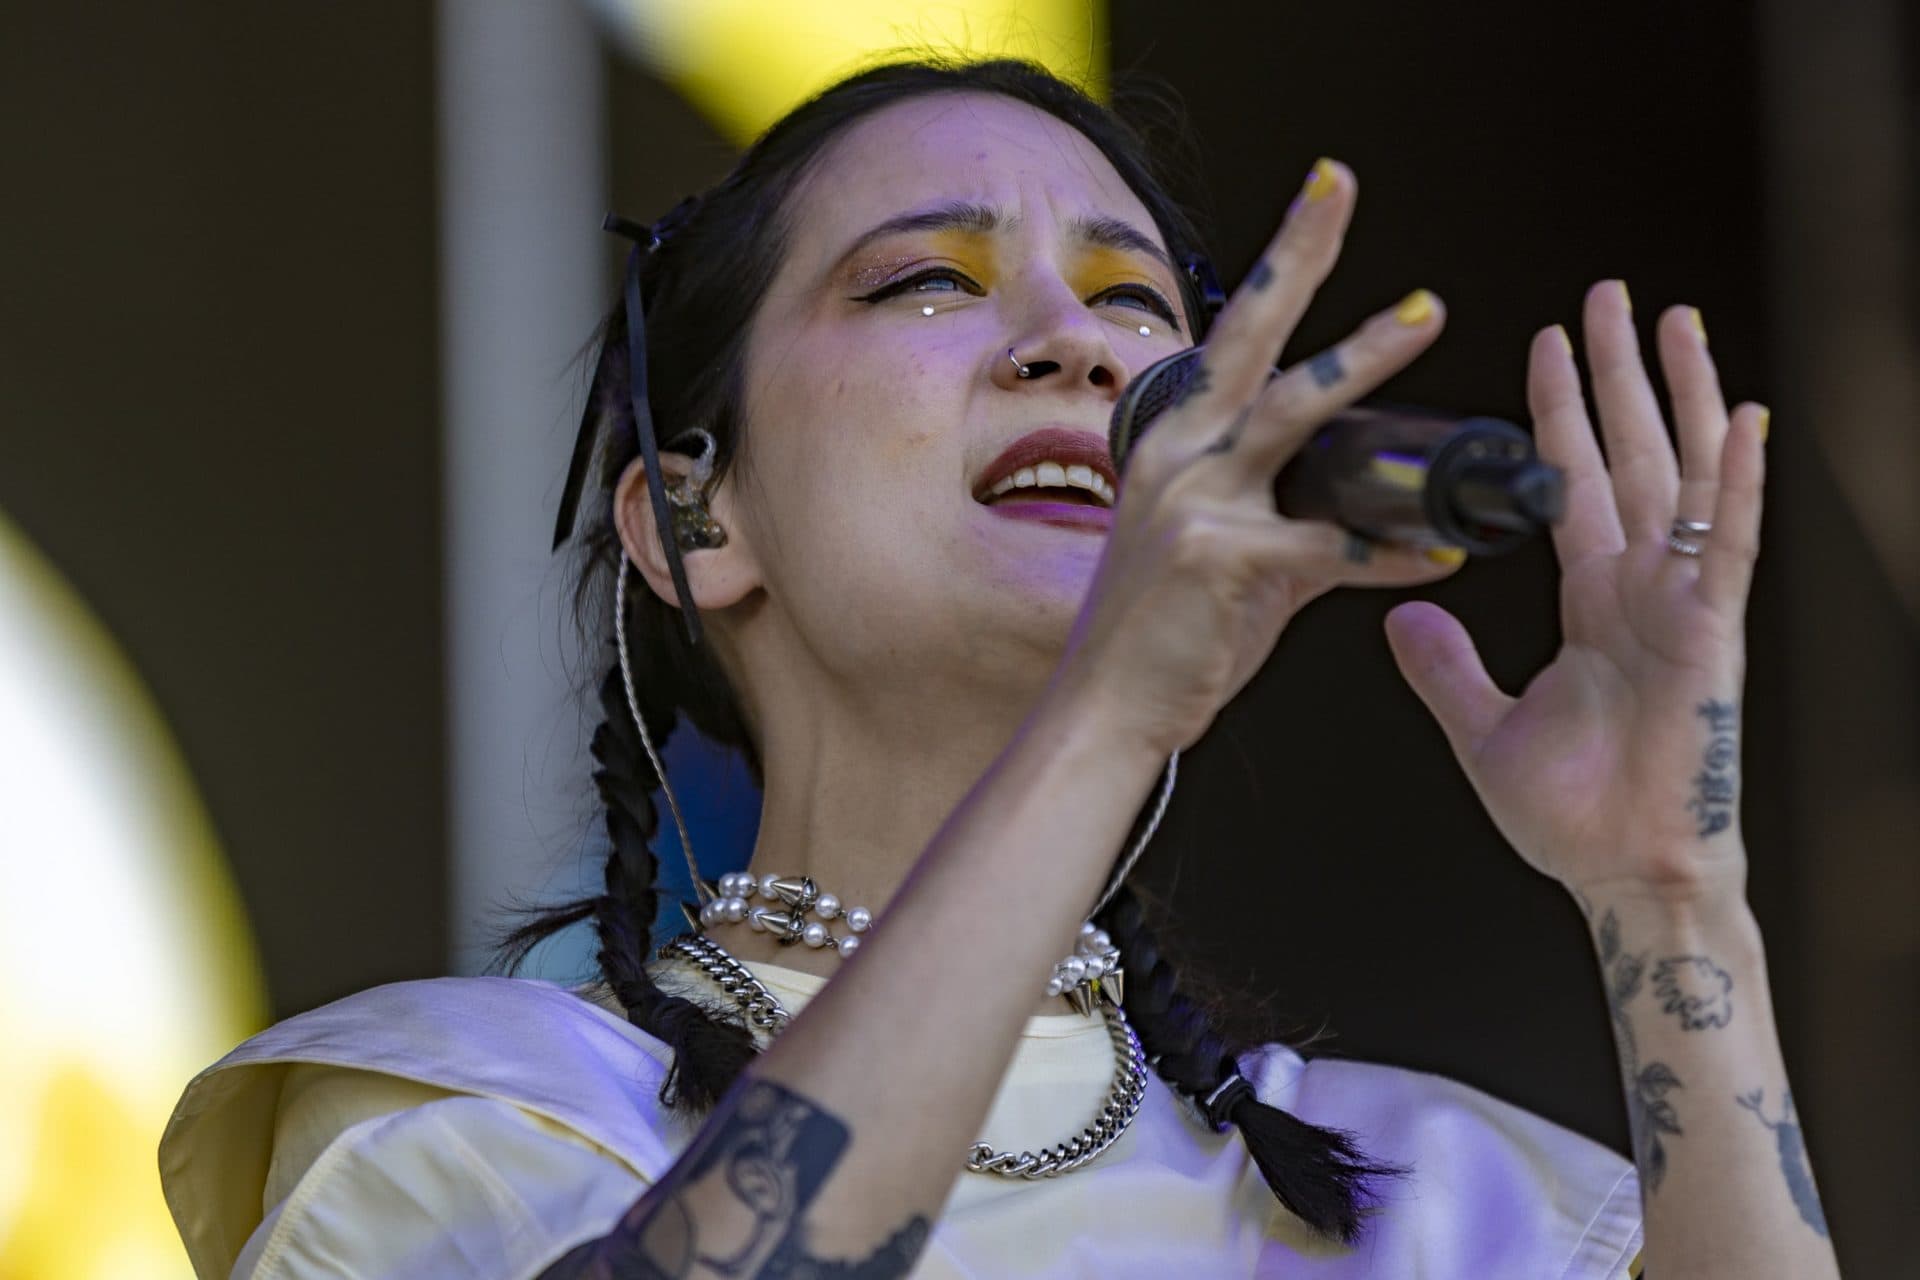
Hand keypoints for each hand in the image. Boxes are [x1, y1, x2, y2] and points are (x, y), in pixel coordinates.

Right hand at [1056, 160, 1460, 756]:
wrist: (1107, 710)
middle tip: (1339, 191)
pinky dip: (1389, 549)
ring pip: (1292, 414)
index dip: (1284, 261)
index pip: (1236, 333)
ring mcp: (1196, 502)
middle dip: (1298, 258)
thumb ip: (1298, 520)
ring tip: (1423, 316)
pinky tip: (1441, 553)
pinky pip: (1327, 543)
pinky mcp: (1221, 560)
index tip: (1325, 193)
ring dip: (1362, 360)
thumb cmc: (1164, 634)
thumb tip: (1378, 520)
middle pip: (1250, 338)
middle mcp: (1178, 455)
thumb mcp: (1220, 552)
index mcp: (1176, 441)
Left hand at [1383, 281, 1765, 902]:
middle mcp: (1642, 587)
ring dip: (1680, 398)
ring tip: (1674, 321)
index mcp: (1594, 600)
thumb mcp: (1484, 726)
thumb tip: (1403, 613)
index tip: (1547, 347)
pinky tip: (1742, 417)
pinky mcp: (1712, 633)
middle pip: (1633, 456)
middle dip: (1619, 376)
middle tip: (1610, 299)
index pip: (1575, 483)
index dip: (1560, 415)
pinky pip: (1731, 543)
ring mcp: (1683, 604)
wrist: (1619, 872)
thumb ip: (1445, 666)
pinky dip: (1740, 481)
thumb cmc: (1573, 814)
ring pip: (1687, 477)